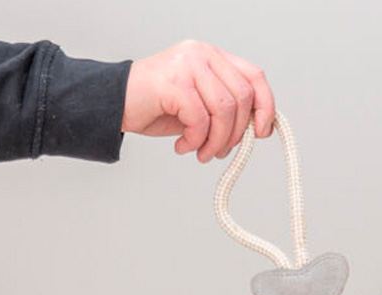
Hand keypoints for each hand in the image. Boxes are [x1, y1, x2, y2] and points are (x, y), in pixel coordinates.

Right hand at [121, 40, 274, 161]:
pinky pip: (200, 119)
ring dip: (217, 141)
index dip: (266, 107)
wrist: (115, 104)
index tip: (262, 133)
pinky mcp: (174, 81)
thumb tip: (257, 130)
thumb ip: (228, 110)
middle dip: (237, 134)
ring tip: (202, 152)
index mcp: (213, 57)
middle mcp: (202, 54)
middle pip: (242, 97)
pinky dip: (196, 140)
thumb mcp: (202, 107)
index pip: (255, 77)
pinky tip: (184, 146)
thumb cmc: (159, 107)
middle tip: (220, 151)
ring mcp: (187, 64)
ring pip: (224, 110)